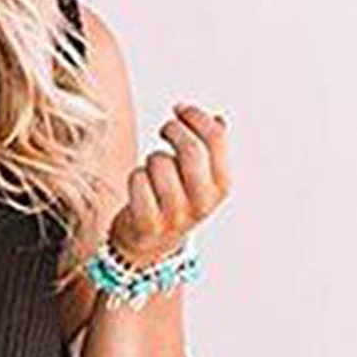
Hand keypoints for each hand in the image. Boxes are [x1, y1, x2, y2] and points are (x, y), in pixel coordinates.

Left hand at [108, 103, 231, 269]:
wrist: (151, 246)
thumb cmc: (175, 203)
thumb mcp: (200, 179)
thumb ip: (211, 150)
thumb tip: (219, 119)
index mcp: (221, 187)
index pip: (215, 140)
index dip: (195, 117)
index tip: (180, 110)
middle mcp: (202, 203)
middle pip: (190, 150)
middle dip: (173, 129)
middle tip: (165, 128)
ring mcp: (174, 216)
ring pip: (160, 163)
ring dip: (152, 157)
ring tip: (153, 167)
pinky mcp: (147, 224)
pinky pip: (137, 181)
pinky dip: (135, 176)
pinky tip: (140, 183)